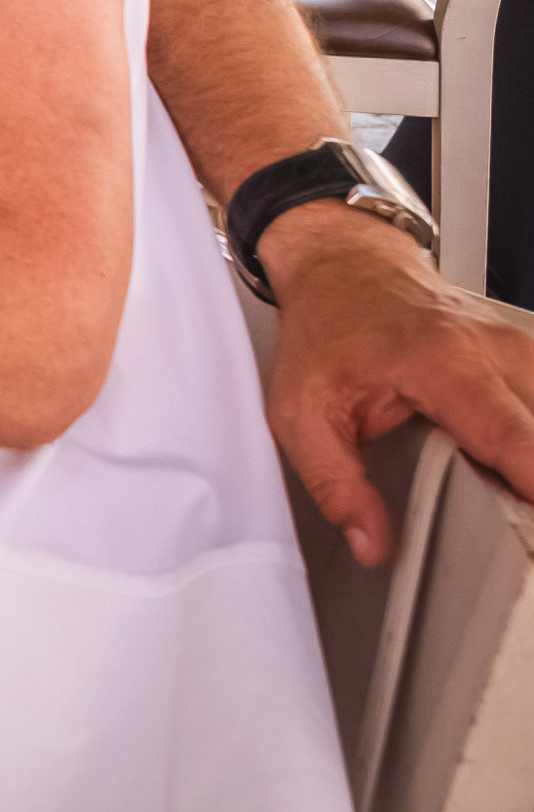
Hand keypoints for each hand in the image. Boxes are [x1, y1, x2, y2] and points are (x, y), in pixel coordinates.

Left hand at [264, 206, 533, 563]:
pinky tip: (514, 461)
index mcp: (446, 364)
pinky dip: (533, 437)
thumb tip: (372, 544)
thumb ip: (336, 483)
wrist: (347, 267)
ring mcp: (524, 346)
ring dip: (533, 462)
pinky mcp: (533, 351)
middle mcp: (499, 350)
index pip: (516, 438)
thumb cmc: (327, 331)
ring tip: (510, 492)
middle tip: (515, 524)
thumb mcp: (301, 411)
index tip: (532, 521)